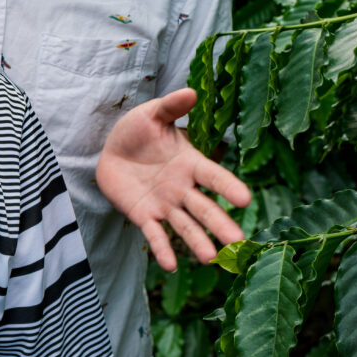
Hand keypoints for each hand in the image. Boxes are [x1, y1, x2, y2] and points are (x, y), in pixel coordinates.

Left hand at [96, 88, 251, 270]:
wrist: (111, 150)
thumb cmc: (138, 131)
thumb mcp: (151, 115)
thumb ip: (170, 107)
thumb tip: (190, 91)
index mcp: (190, 163)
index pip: (214, 176)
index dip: (228, 187)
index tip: (245, 199)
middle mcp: (183, 188)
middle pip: (205, 209)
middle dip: (221, 224)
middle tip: (239, 242)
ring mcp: (165, 204)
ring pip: (185, 226)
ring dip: (198, 242)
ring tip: (212, 260)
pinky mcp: (145, 216)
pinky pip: (155, 235)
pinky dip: (163, 249)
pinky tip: (171, 265)